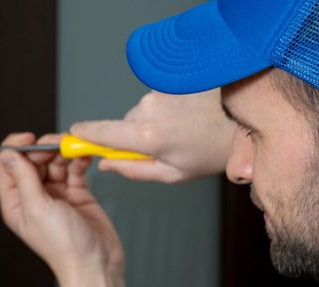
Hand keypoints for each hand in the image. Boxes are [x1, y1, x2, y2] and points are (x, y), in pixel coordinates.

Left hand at [0, 133, 123, 277]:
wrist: (96, 264)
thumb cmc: (65, 249)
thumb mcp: (37, 209)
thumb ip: (23, 179)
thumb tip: (9, 155)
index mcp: (16, 203)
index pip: (7, 166)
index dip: (16, 148)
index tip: (29, 138)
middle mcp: (34, 197)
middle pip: (33, 160)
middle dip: (44, 147)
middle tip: (57, 143)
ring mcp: (56, 195)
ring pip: (55, 162)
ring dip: (63, 151)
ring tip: (73, 147)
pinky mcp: (77, 194)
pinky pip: (74, 170)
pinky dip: (79, 160)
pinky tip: (84, 156)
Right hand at [70, 89, 233, 183]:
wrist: (245, 118)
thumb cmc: (212, 150)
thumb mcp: (174, 174)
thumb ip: (135, 171)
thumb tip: (107, 164)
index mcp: (149, 137)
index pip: (103, 134)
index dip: (86, 135)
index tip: (73, 136)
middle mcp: (149, 109)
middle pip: (125, 124)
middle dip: (138, 136)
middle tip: (168, 146)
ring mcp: (160, 91)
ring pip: (143, 111)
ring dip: (157, 121)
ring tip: (186, 129)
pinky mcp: (171, 79)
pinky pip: (158, 98)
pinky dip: (169, 107)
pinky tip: (190, 113)